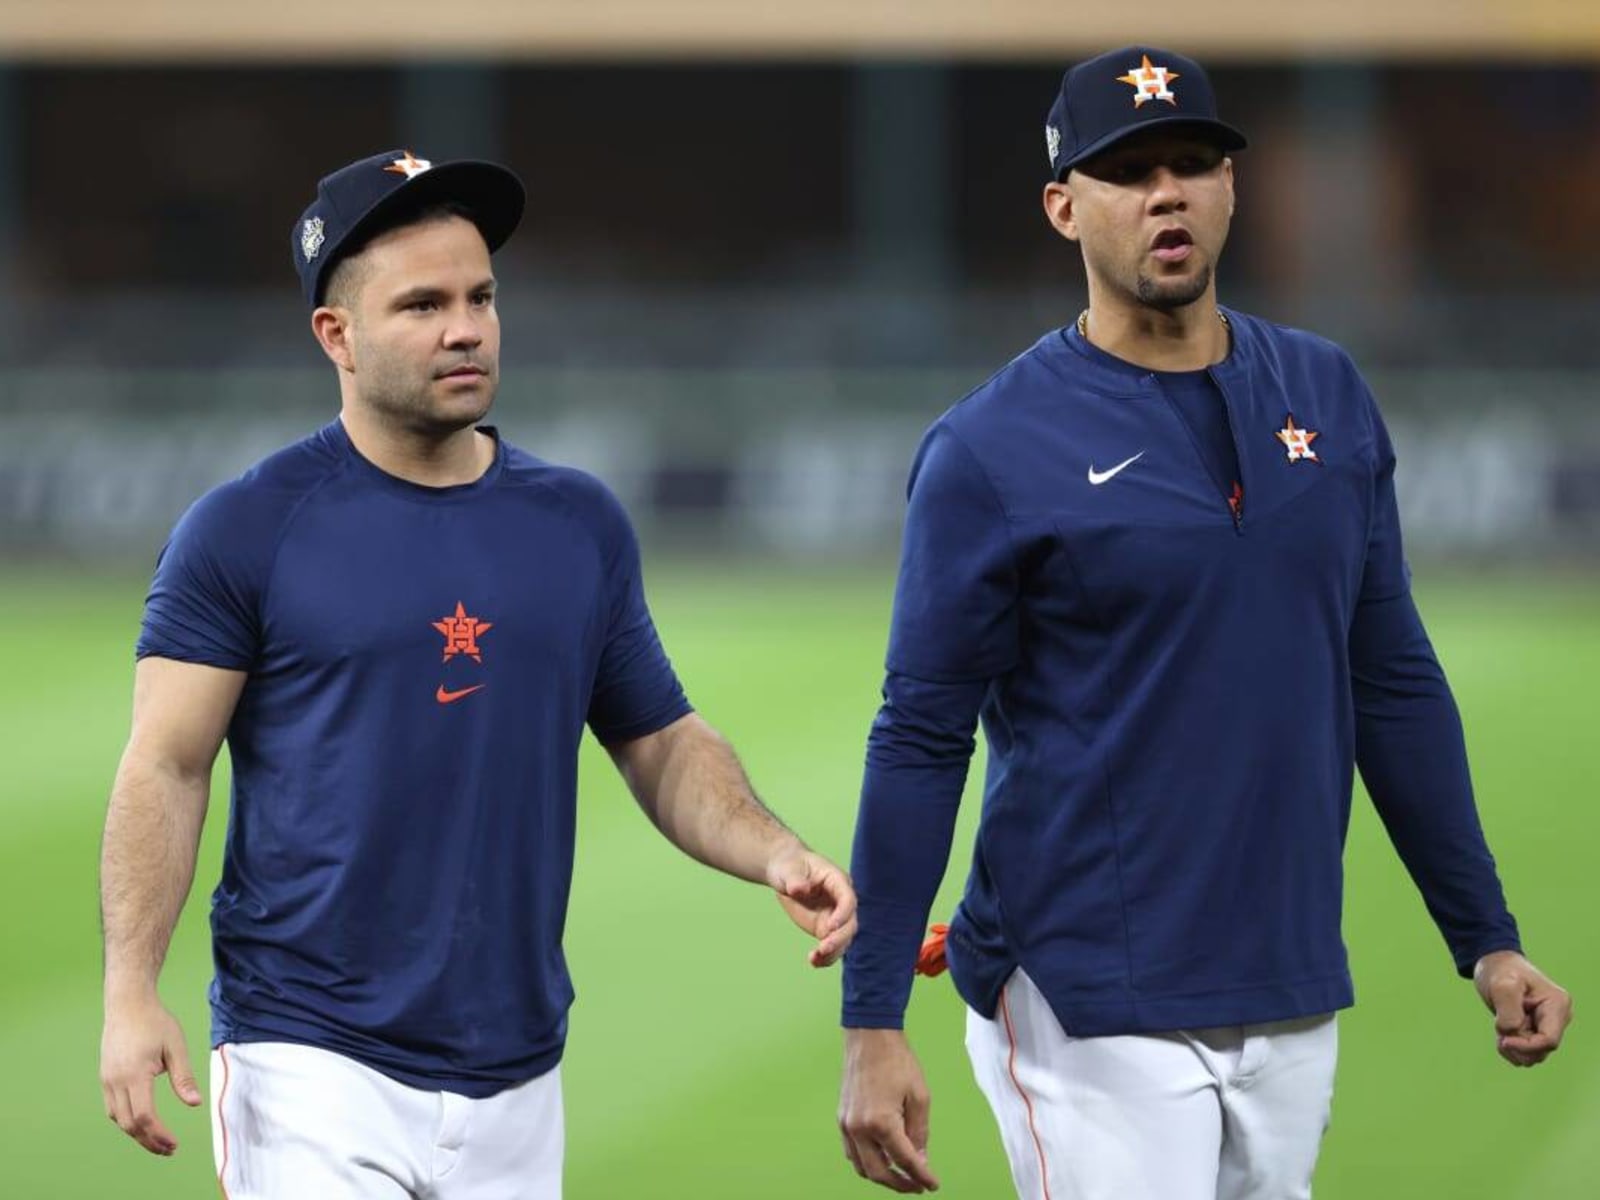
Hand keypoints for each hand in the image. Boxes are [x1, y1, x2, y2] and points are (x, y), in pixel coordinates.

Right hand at [100, 994, 202, 1154]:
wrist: (127, 1003)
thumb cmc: (155, 1022)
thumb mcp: (176, 1046)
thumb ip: (184, 1077)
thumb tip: (195, 1104)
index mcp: (134, 1075)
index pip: (144, 1116)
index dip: (159, 1134)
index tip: (174, 1143)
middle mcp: (116, 1081)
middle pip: (129, 1124)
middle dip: (149, 1141)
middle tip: (169, 1149)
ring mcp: (107, 1080)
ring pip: (118, 1119)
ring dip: (137, 1133)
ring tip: (158, 1140)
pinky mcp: (105, 1077)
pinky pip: (113, 1108)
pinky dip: (127, 1120)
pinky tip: (143, 1122)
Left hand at [767, 845, 857, 966]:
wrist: (785, 873)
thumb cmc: (789, 865)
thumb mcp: (788, 869)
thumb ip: (795, 879)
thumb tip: (799, 889)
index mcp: (837, 881)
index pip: (848, 899)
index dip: (843, 913)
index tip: (830, 927)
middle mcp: (841, 900)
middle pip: (850, 923)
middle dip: (839, 937)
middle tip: (823, 948)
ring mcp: (834, 916)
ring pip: (843, 939)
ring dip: (833, 951)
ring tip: (816, 959)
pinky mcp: (825, 928)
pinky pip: (831, 946)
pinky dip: (825, 956)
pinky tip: (813, 961)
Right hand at [839, 1028, 939, 1192]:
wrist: (870, 1036)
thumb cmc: (897, 1061)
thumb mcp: (920, 1096)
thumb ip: (920, 1132)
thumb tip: (919, 1159)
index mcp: (882, 1122)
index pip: (905, 1160)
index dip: (921, 1176)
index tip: (932, 1185)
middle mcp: (859, 1128)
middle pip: (879, 1172)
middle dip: (899, 1184)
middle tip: (917, 1186)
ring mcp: (846, 1124)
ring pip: (862, 1166)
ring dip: (882, 1176)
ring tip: (901, 1176)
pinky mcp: (841, 1118)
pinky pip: (852, 1152)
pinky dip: (867, 1162)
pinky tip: (882, 1158)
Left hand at [1474, 950, 1572, 1066]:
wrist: (1496, 965)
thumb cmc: (1501, 971)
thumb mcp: (1502, 985)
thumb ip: (1509, 1010)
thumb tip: (1513, 1032)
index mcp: (1557, 1005)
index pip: (1549, 1040)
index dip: (1526, 1046)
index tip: (1503, 1040)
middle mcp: (1557, 1018)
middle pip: (1541, 1051)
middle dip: (1517, 1046)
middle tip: (1498, 1028)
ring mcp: (1547, 1026)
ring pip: (1534, 1056)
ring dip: (1513, 1049)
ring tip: (1498, 1029)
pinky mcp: (1536, 1031)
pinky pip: (1527, 1053)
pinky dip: (1511, 1049)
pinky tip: (1501, 1034)